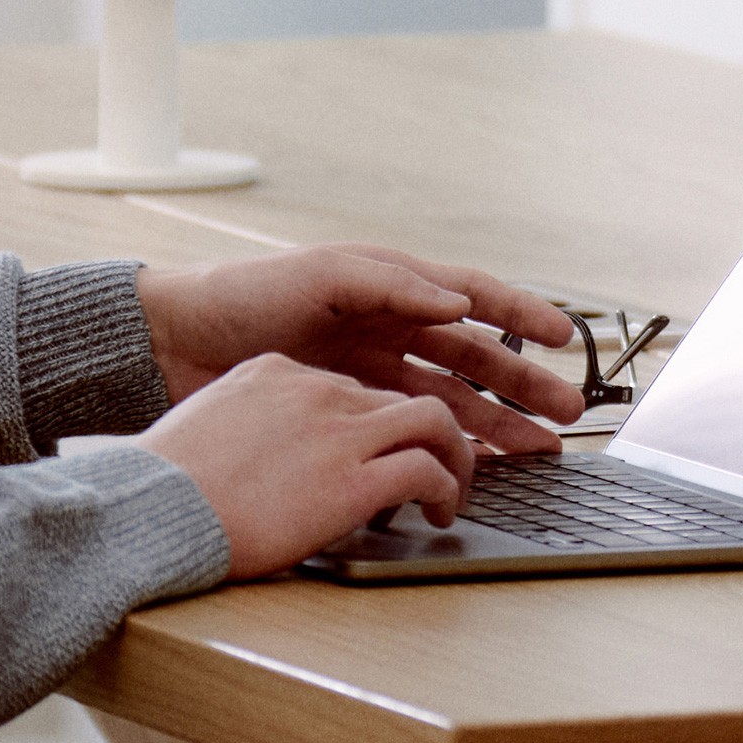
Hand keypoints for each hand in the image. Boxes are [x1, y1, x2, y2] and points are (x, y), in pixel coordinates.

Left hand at [137, 246, 584, 452]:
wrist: (176, 346)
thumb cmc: (243, 295)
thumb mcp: (320, 277)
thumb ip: (392, 285)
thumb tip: (457, 303)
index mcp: (390, 286)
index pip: (472, 298)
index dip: (522, 315)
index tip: (564, 337)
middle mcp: (389, 328)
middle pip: (474, 358)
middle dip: (523, 385)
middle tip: (567, 413)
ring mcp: (371, 373)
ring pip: (451, 399)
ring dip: (496, 423)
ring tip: (538, 451)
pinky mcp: (348, 411)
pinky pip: (411, 427)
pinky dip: (446, 444)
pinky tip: (475, 465)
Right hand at [152, 355, 483, 574]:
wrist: (153, 509)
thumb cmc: (167, 485)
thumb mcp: (209, 424)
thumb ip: (250, 424)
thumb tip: (268, 455)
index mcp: (280, 372)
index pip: (352, 386)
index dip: (376, 424)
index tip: (384, 451)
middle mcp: (317, 391)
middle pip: (400, 397)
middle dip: (432, 432)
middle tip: (444, 465)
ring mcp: (338, 432)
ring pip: (434, 419)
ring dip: (455, 455)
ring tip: (453, 490)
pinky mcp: (353, 479)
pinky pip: (426, 469)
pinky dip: (445, 489)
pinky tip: (439, 513)